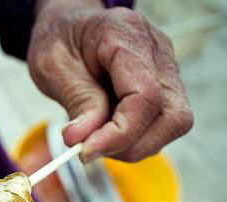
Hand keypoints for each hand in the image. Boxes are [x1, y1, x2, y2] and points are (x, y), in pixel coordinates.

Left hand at [27, 0, 192, 161]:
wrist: (70, 25)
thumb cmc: (60, 40)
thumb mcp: (52, 67)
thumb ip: (76, 101)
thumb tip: (83, 140)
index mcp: (126, 36)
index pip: (145, 95)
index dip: (120, 133)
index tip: (86, 152)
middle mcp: (157, 50)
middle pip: (172, 115)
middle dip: (131, 144)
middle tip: (91, 149)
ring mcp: (167, 68)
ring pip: (173, 123)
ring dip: (133, 144)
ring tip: (96, 138)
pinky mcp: (164, 85)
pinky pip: (162, 123)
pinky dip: (134, 138)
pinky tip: (107, 130)